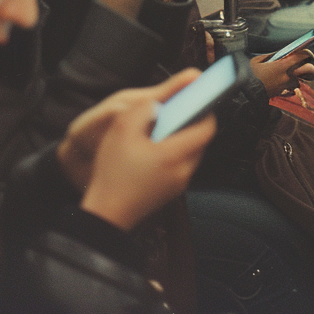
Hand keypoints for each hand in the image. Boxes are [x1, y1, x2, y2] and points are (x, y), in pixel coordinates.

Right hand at [77, 69, 215, 231]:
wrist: (106, 213)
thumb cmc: (113, 174)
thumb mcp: (122, 130)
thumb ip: (144, 109)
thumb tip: (159, 103)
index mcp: (175, 154)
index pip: (207, 128)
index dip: (204, 110)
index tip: (194, 101)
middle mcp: (183, 171)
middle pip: (201, 140)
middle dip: (190, 124)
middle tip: (173, 114)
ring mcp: (179, 183)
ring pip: (192, 153)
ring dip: (182, 139)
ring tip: (160, 132)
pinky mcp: (171, 191)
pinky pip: (182, 166)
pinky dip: (174, 154)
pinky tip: (153, 151)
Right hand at [250, 49, 313, 95]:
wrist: (244, 93)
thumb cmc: (249, 74)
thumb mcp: (258, 60)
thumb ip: (271, 56)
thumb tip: (280, 54)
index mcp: (282, 65)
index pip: (302, 56)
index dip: (307, 53)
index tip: (306, 53)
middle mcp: (287, 76)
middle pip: (309, 70)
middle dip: (309, 68)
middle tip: (304, 65)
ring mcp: (286, 86)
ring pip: (300, 81)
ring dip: (297, 78)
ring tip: (288, 75)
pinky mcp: (281, 94)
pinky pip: (292, 91)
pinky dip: (290, 87)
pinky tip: (282, 84)